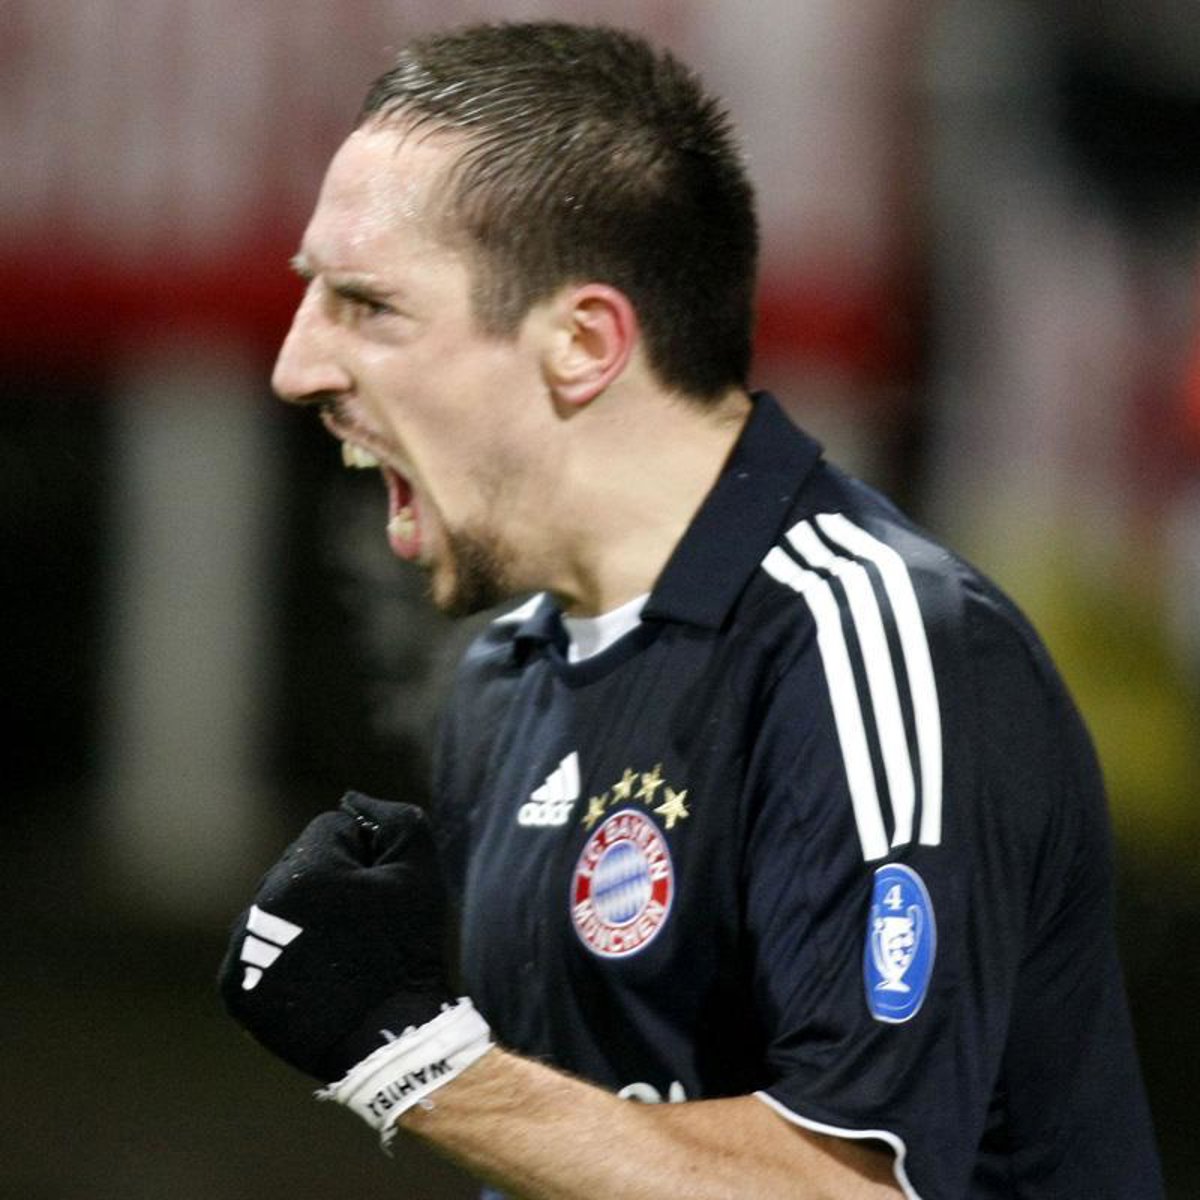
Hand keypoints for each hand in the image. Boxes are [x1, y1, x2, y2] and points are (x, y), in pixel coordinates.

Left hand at [218, 792, 450, 1081]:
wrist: (388, 1039)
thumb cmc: (408, 949)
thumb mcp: (420, 870)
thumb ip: (393, 818)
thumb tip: (352, 800)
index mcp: (305, 871)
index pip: (330, 830)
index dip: (365, 854)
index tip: (380, 892)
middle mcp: (261, 905)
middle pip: (299, 865)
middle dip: (330, 883)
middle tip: (364, 925)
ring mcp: (242, 950)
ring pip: (275, 905)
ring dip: (304, 916)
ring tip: (340, 953)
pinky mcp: (235, 987)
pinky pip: (256, 948)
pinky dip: (282, 955)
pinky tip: (315, 975)